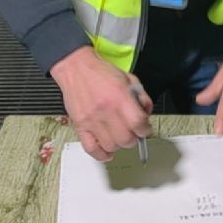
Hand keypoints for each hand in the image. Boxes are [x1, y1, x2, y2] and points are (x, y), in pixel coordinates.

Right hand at [50, 45, 152, 161]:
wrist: (76, 68)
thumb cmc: (101, 72)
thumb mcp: (129, 78)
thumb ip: (141, 97)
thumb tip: (146, 114)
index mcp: (120, 98)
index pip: (139, 124)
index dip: (145, 129)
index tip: (144, 128)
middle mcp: (106, 111)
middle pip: (126, 140)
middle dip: (134, 139)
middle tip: (132, 132)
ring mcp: (92, 121)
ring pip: (111, 146)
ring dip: (119, 145)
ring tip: (119, 136)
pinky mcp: (80, 126)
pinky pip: (91, 149)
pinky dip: (101, 154)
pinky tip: (108, 151)